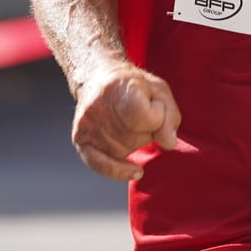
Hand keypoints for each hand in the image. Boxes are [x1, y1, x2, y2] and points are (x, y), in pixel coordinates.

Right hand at [71, 64, 180, 181]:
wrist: (97, 78)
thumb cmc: (133, 86)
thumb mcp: (159, 91)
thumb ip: (170, 116)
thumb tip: (168, 144)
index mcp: (119, 87)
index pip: (146, 118)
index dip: (158, 116)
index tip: (154, 105)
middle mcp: (98, 106)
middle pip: (136, 137)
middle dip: (146, 131)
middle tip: (138, 114)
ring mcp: (87, 124)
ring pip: (123, 151)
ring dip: (134, 143)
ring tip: (127, 123)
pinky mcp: (80, 139)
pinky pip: (101, 166)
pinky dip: (119, 171)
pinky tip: (135, 171)